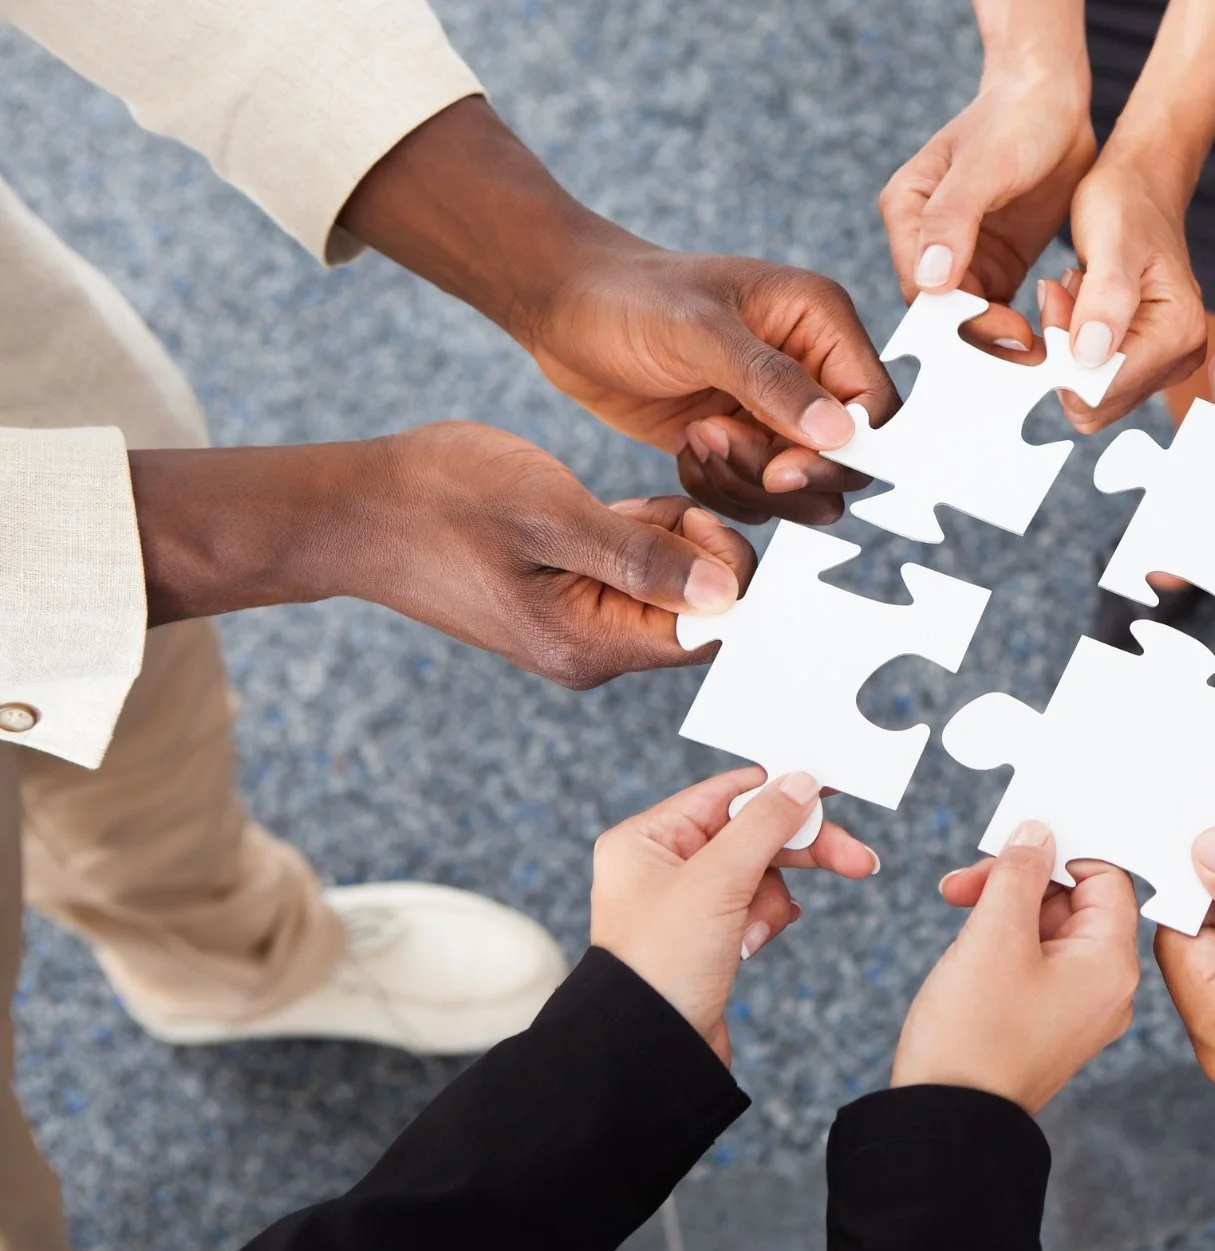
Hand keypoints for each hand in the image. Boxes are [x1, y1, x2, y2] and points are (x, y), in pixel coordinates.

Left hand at [340, 98, 892, 526]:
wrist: (560, 307)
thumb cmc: (626, 297)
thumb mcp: (699, 332)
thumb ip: (771, 382)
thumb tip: (840, 432)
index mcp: (820, 322)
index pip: (875, 408)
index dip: (842, 451)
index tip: (780, 465)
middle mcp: (810, 367)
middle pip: (844, 460)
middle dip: (783, 470)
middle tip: (718, 441)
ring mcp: (774, 410)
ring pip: (800, 489)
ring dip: (747, 482)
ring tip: (696, 438)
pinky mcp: (739, 441)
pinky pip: (756, 495)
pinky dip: (720, 490)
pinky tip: (685, 449)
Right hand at [360, 422, 764, 687]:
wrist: (352, 507)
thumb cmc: (440, 500)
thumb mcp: (551, 515)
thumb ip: (643, 557)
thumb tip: (728, 592)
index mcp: (591, 647)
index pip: (710, 632)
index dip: (725, 571)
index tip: (692, 516)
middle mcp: (590, 650)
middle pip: (695, 608)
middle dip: (692, 546)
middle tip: (642, 502)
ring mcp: (576, 625)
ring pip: (665, 581)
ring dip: (660, 533)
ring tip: (608, 502)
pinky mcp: (563, 596)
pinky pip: (629, 568)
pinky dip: (631, 530)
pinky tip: (597, 505)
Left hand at [591, 768, 878, 1060]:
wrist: (652, 1051)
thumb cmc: (664, 963)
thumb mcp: (718, 881)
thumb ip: (764, 824)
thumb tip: (801, 781)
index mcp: (647, 839)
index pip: (726, 793)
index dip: (780, 789)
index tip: (830, 787)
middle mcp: (662, 864)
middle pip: (752, 834)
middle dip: (800, 851)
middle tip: (857, 859)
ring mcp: (685, 902)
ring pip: (760, 874)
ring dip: (770, 902)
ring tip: (752, 934)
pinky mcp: (707, 936)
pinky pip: (754, 908)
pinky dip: (763, 922)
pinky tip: (752, 944)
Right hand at [880, 68, 1098, 352]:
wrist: (1055, 98)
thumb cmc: (1014, 118)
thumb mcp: (983, 165)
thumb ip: (951, 219)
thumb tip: (929, 280)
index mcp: (907, 213)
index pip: (922, 289)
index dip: (959, 320)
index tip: (1008, 334)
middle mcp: (927, 240)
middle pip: (946, 312)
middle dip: (983, 339)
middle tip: (1030, 359)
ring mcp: (963, 255)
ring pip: (973, 318)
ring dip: (1003, 342)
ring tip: (1042, 358)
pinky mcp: (997, 263)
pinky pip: (1001, 310)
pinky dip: (1021, 330)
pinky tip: (1049, 344)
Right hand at [892, 823, 1140, 1113]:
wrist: (944, 1120)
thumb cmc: (974, 1034)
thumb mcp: (994, 933)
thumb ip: (1020, 873)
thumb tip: (1039, 834)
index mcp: (1111, 964)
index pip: (1106, 879)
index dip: (1058, 854)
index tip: (1011, 847)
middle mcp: (1106, 988)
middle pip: (1075, 902)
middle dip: (1019, 881)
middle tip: (966, 881)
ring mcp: (1077, 1008)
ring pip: (1049, 929)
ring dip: (1004, 907)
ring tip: (957, 905)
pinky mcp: (1047, 1022)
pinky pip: (1036, 962)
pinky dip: (1002, 940)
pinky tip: (967, 941)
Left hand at [1052, 162, 1207, 430]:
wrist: (1141, 188)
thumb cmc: (1126, 204)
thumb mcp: (1111, 240)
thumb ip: (1105, 299)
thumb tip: (1090, 356)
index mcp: (1178, 332)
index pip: (1103, 389)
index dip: (1063, 357)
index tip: (1057, 296)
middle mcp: (1180, 356)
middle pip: (1097, 402)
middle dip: (1065, 355)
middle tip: (1064, 293)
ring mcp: (1165, 362)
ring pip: (1091, 394)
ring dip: (1067, 349)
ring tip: (1076, 293)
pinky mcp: (1148, 360)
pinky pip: (1094, 380)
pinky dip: (1074, 348)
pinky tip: (1082, 306)